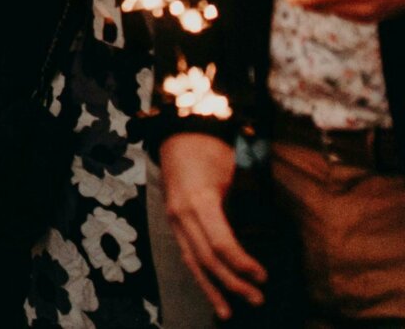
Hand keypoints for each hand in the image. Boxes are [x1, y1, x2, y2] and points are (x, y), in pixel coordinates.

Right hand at [161, 132, 268, 316]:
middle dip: (232, 283)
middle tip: (258, 299)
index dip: (242, 263)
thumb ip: (246, 203)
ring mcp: (174, 219)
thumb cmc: (210, 150)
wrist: (178, 133)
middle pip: (206, 258)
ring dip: (212, 288)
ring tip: (229, 312)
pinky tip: (213, 292)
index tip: (263, 276)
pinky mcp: (175, 222)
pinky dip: (200, 276)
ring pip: (192, 262)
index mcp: (198, 202)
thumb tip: (269, 233)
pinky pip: (188, 255)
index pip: (220, 243)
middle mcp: (182, 214)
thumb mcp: (232, 173)